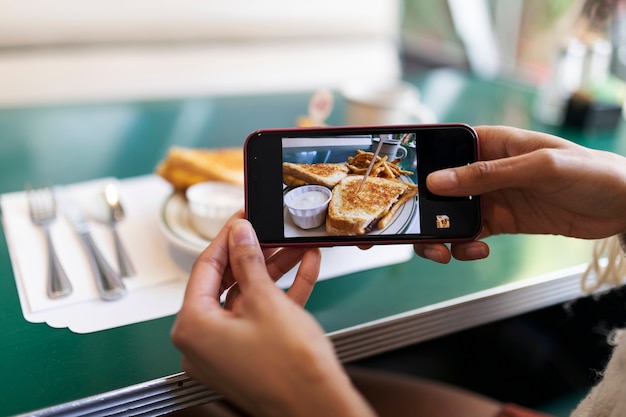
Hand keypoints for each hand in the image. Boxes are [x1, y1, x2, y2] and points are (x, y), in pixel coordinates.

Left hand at [171, 213, 374, 416]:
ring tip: (294, 247)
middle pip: (227, 282)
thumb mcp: (266, 300)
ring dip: (273, 270)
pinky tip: (304, 269)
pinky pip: (261, 315)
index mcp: (193, 327)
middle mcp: (204, 341)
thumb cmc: (290, 370)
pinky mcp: (251, 354)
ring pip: (248, 297)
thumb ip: (249, 262)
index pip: (205, 268)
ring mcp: (228, 349)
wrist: (320, 408)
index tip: (241, 218)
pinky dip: (281, 293)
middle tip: (270, 230)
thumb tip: (240, 234)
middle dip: (255, 254)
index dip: (226, 238)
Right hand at [415, 126, 625, 262]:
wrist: (625, 207)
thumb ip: (487, 174)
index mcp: (492, 142)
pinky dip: (464, 246)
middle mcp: (486, 169)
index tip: (402, 186)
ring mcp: (492, 196)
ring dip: (441, 234)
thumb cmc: (591, 171)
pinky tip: (476, 251)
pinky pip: (470, 234)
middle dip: (424, 211)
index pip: (444, 148)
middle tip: (416, 232)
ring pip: (450, 215)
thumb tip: (438, 181)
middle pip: (440, 188)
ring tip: (445, 251)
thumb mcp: (539, 167)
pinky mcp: (502, 221)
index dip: (420, 165)